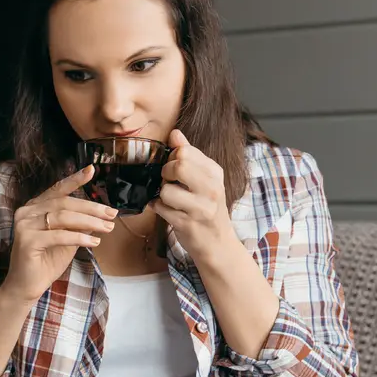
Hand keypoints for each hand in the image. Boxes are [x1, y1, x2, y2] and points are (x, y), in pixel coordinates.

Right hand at [0, 166, 117, 303]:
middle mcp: (26, 212)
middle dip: (91, 208)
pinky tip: (94, 242)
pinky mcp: (27, 241)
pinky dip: (79, 237)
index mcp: (34, 208)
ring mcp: (24, 225)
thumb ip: (78, 225)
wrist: (26, 287)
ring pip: (63, 217)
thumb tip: (101, 215)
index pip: (57, 190)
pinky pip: (59, 235)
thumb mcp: (67, 240)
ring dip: (89, 222)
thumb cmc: (45, 263)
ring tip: (107, 228)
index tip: (92, 170)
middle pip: (64, 203)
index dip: (75, 179)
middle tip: (111, 214)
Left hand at [152, 128, 235, 262]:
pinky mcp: (188, 224)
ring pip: (166, 190)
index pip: (185, 151)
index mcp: (215, 172)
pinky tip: (167, 211)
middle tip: (169, 183)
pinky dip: (158, 209)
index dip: (172, 158)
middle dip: (165, 174)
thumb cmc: (207, 208)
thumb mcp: (204, 179)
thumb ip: (189, 155)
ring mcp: (201, 208)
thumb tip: (174, 133)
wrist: (217, 243)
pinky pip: (161, 208)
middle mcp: (212, 188)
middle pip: (178, 165)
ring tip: (170, 201)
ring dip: (161, 196)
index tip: (174, 169)